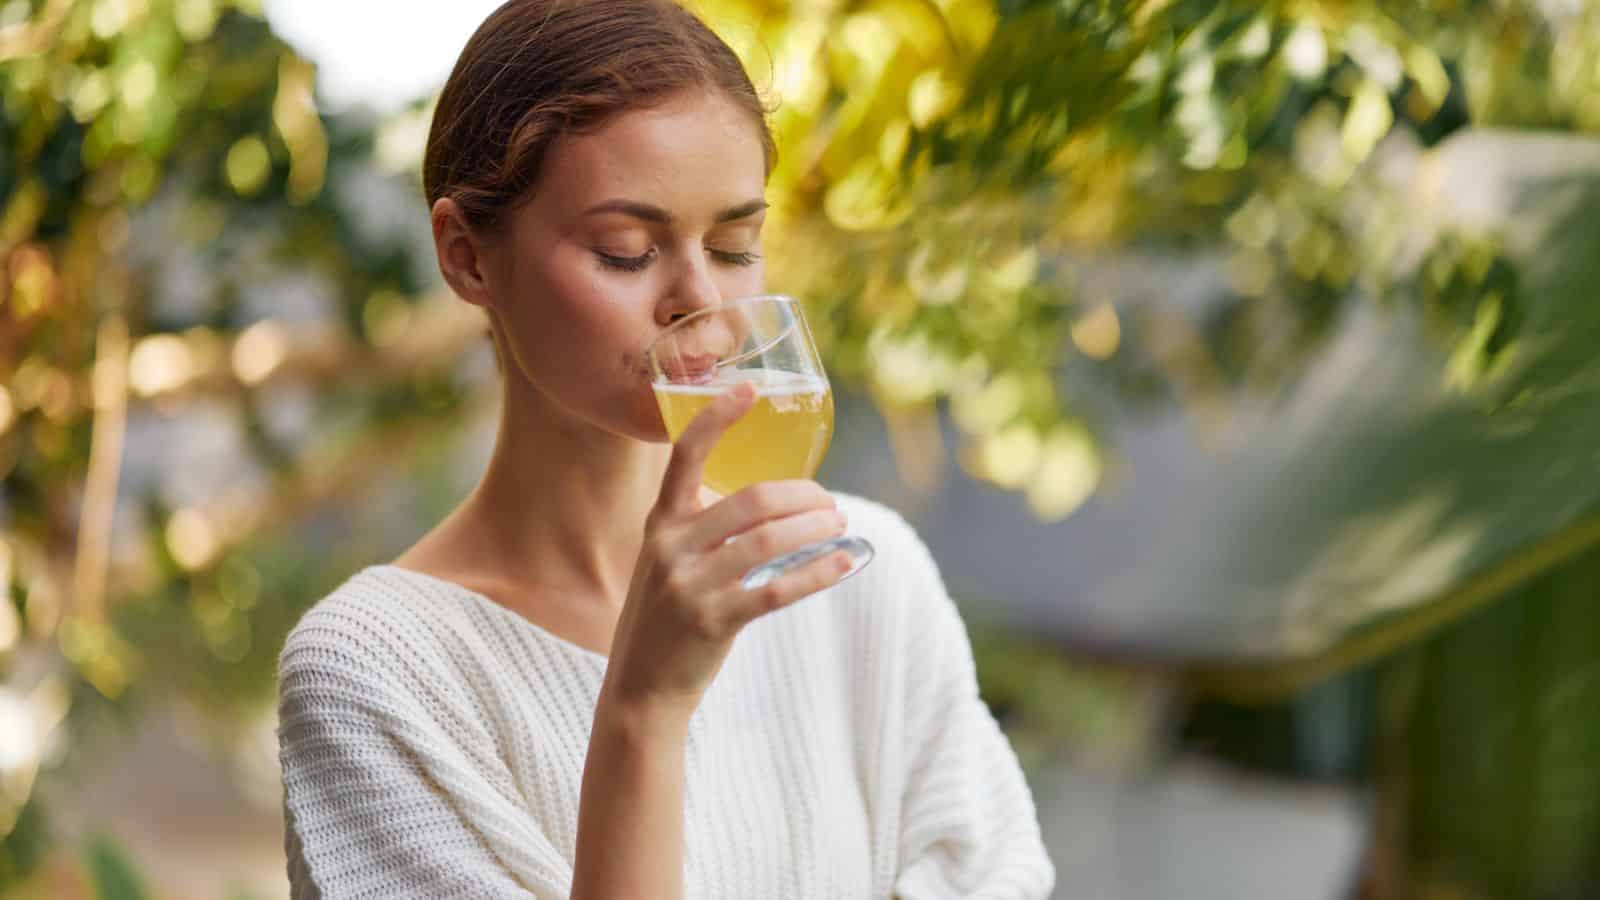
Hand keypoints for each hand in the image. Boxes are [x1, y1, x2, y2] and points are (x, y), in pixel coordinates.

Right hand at [601, 382, 851, 726]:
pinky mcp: (713, 622)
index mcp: (660, 523)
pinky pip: (779, 589)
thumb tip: (776, 504)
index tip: (749, 388)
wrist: (641, 688)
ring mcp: (690, 586)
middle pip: (751, 501)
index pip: (685, 455)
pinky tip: (845, 563)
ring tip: (841, 525)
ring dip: (816, 529)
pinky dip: (819, 572)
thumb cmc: (666, 618)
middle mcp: (671, 547)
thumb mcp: (668, 562)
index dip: (716, 417)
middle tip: (830, 502)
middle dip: (802, 496)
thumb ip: (705, 530)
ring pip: (770, 541)